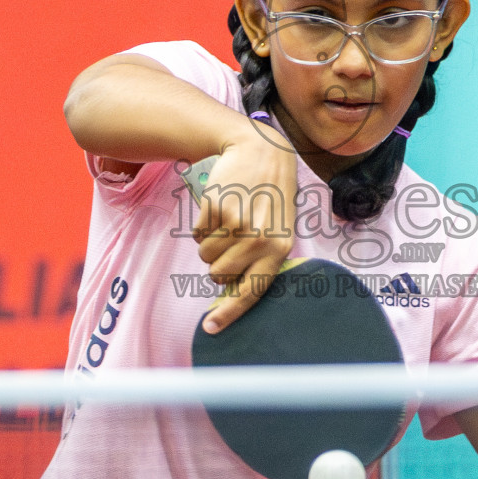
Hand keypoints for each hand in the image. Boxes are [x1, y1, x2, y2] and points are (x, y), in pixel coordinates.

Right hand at [192, 124, 296, 332]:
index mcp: (280, 249)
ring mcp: (238, 225)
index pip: (252, 291)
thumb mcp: (279, 226)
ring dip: (208, 244)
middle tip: (227, 241)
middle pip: (219, 275)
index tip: (210, 329)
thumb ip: (263, 256)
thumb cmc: (271, 192)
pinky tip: (218, 207)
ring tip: (225, 221)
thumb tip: (234, 288)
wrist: (262, 149)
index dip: (229, 313)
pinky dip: (202, 225)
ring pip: (205, 255)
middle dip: (216, 264)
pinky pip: (198, 234)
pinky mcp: (218, 209)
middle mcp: (260, 240)